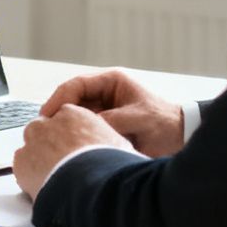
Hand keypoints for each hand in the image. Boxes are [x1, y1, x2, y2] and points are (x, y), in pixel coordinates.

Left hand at [13, 104, 135, 200]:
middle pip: (44, 130)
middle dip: (50, 144)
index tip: (73, 148)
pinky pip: (21, 166)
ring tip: (53, 177)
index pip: (65, 119)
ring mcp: (32, 141)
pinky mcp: (21, 161)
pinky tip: (43, 185)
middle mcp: (49, 123)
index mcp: (74, 114)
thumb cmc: (109, 164)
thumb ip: (109, 142)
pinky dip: (29, 175)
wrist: (90, 184)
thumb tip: (117, 150)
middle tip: (62, 164)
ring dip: (39, 159)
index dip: (69, 136)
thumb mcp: (119, 145)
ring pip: (31, 147)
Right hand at [40, 68, 184, 157]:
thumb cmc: (164, 123)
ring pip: (76, 113)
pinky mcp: (105, 123)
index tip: (48, 114)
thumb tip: (85, 126)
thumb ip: (112, 119)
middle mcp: (104, 92)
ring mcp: (104, 108)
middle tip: (46, 129)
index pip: (77, 84)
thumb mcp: (138, 119)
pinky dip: (76, 134)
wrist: (181, 137)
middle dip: (58, 112)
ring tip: (55, 137)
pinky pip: (85, 126)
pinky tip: (70, 144)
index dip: (59, 98)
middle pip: (71, 98)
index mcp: (112, 81)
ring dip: (67, 124)